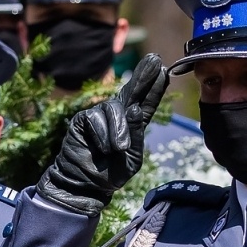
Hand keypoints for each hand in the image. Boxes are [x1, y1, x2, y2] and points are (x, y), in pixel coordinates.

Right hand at [37, 53, 168, 215]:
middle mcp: (116, 116)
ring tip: (118, 148)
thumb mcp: (132, 157)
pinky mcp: (83, 120)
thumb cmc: (110, 175)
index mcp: (132, 126)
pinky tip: (102, 147)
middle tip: (154, 60)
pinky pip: (96, 117)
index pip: (146, 103)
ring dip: (119, 128)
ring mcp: (99, 116)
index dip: (154, 88)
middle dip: (143, 75)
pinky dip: (103, 134)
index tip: (164, 71)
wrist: (85, 186)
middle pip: (131, 91)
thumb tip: (135, 108)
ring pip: (114, 107)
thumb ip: (137, 134)